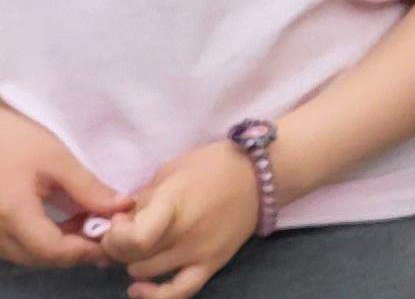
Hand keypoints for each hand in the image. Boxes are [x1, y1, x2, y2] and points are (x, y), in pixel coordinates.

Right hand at [0, 109, 124, 269]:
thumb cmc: (14, 139)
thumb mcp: (55, 159)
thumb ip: (88, 188)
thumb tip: (121, 208)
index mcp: (13, 215)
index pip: (54, 251)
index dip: (87, 251)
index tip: (113, 240)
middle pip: (41, 258)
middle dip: (76, 250)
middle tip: (104, 230)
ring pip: (28, 256)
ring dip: (59, 248)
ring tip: (87, 223)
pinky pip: (17, 247)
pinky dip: (41, 242)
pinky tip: (62, 223)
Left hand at [98, 141, 252, 298]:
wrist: (261, 175)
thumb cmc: (213, 165)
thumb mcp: (170, 171)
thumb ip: (145, 198)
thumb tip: (124, 220)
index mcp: (173, 204)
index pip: (133, 239)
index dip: (116, 234)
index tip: (121, 219)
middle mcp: (184, 234)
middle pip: (133, 256)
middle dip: (119, 244)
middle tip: (127, 229)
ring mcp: (199, 253)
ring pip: (145, 273)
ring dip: (134, 260)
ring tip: (142, 245)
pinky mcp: (212, 265)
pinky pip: (179, 292)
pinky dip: (156, 296)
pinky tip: (139, 289)